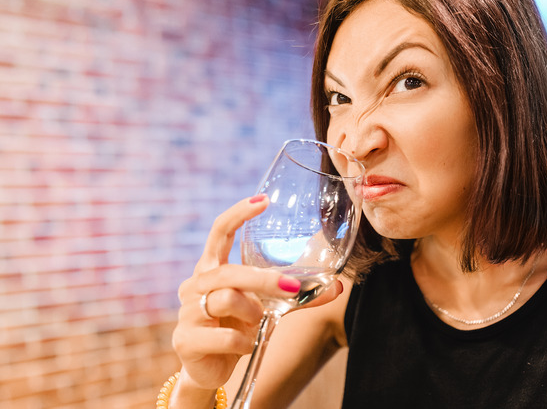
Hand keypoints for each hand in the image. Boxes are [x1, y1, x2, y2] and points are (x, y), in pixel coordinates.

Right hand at [170, 196, 343, 396]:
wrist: (210, 369)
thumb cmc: (237, 326)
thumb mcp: (267, 306)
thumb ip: (297, 296)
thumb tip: (338, 287)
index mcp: (211, 268)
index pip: (219, 232)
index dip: (238, 214)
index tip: (263, 201)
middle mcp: (195, 285)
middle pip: (228, 271)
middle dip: (263, 279)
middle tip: (292, 288)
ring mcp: (187, 312)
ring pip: (226, 300)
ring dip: (253, 313)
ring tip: (258, 322)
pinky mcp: (186, 340)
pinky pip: (226, 337)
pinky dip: (244, 342)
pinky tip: (245, 346)